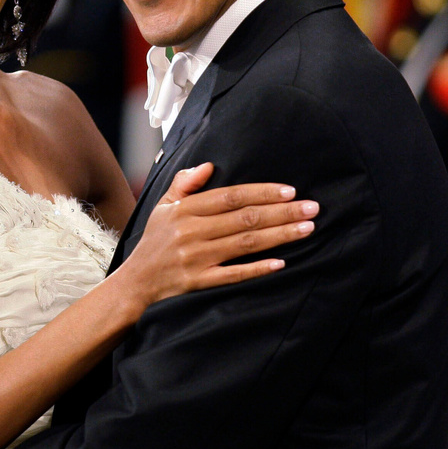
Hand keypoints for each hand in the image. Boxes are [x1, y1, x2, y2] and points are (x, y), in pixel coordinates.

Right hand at [124, 162, 317, 307]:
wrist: (135, 282)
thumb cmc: (155, 241)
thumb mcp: (163, 207)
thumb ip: (185, 184)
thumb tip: (208, 166)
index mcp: (185, 210)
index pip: (231, 196)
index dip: (262, 192)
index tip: (290, 191)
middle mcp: (192, 232)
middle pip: (244, 218)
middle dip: (282, 212)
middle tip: (312, 208)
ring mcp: (196, 259)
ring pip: (245, 244)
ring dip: (279, 236)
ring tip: (307, 229)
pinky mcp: (199, 282)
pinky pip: (233, 275)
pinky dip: (258, 269)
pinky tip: (281, 262)